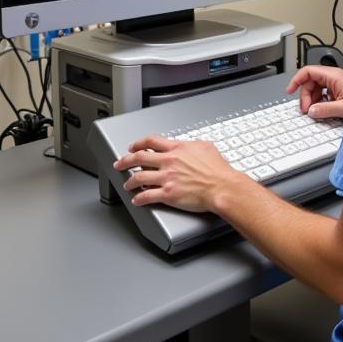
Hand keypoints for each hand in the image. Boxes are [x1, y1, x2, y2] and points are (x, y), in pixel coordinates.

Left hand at [113, 134, 237, 212]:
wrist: (222, 187)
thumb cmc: (218, 170)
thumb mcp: (205, 147)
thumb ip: (192, 145)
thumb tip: (188, 145)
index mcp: (177, 148)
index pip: (151, 141)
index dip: (138, 143)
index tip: (133, 147)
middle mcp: (169, 161)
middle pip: (139, 158)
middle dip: (125, 161)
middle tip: (119, 164)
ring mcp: (167, 178)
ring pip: (139, 178)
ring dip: (130, 181)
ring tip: (127, 184)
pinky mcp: (168, 194)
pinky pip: (147, 196)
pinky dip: (138, 198)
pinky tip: (136, 200)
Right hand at [286, 65, 342, 119]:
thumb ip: (325, 109)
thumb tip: (311, 111)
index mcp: (334, 76)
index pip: (308, 71)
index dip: (296, 80)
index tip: (289, 90)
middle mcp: (334, 77)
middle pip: (310, 82)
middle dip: (305, 96)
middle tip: (307, 110)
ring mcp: (336, 84)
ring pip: (315, 89)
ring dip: (312, 100)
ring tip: (316, 111)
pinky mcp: (338, 91)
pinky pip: (322, 94)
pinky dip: (319, 102)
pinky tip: (323, 110)